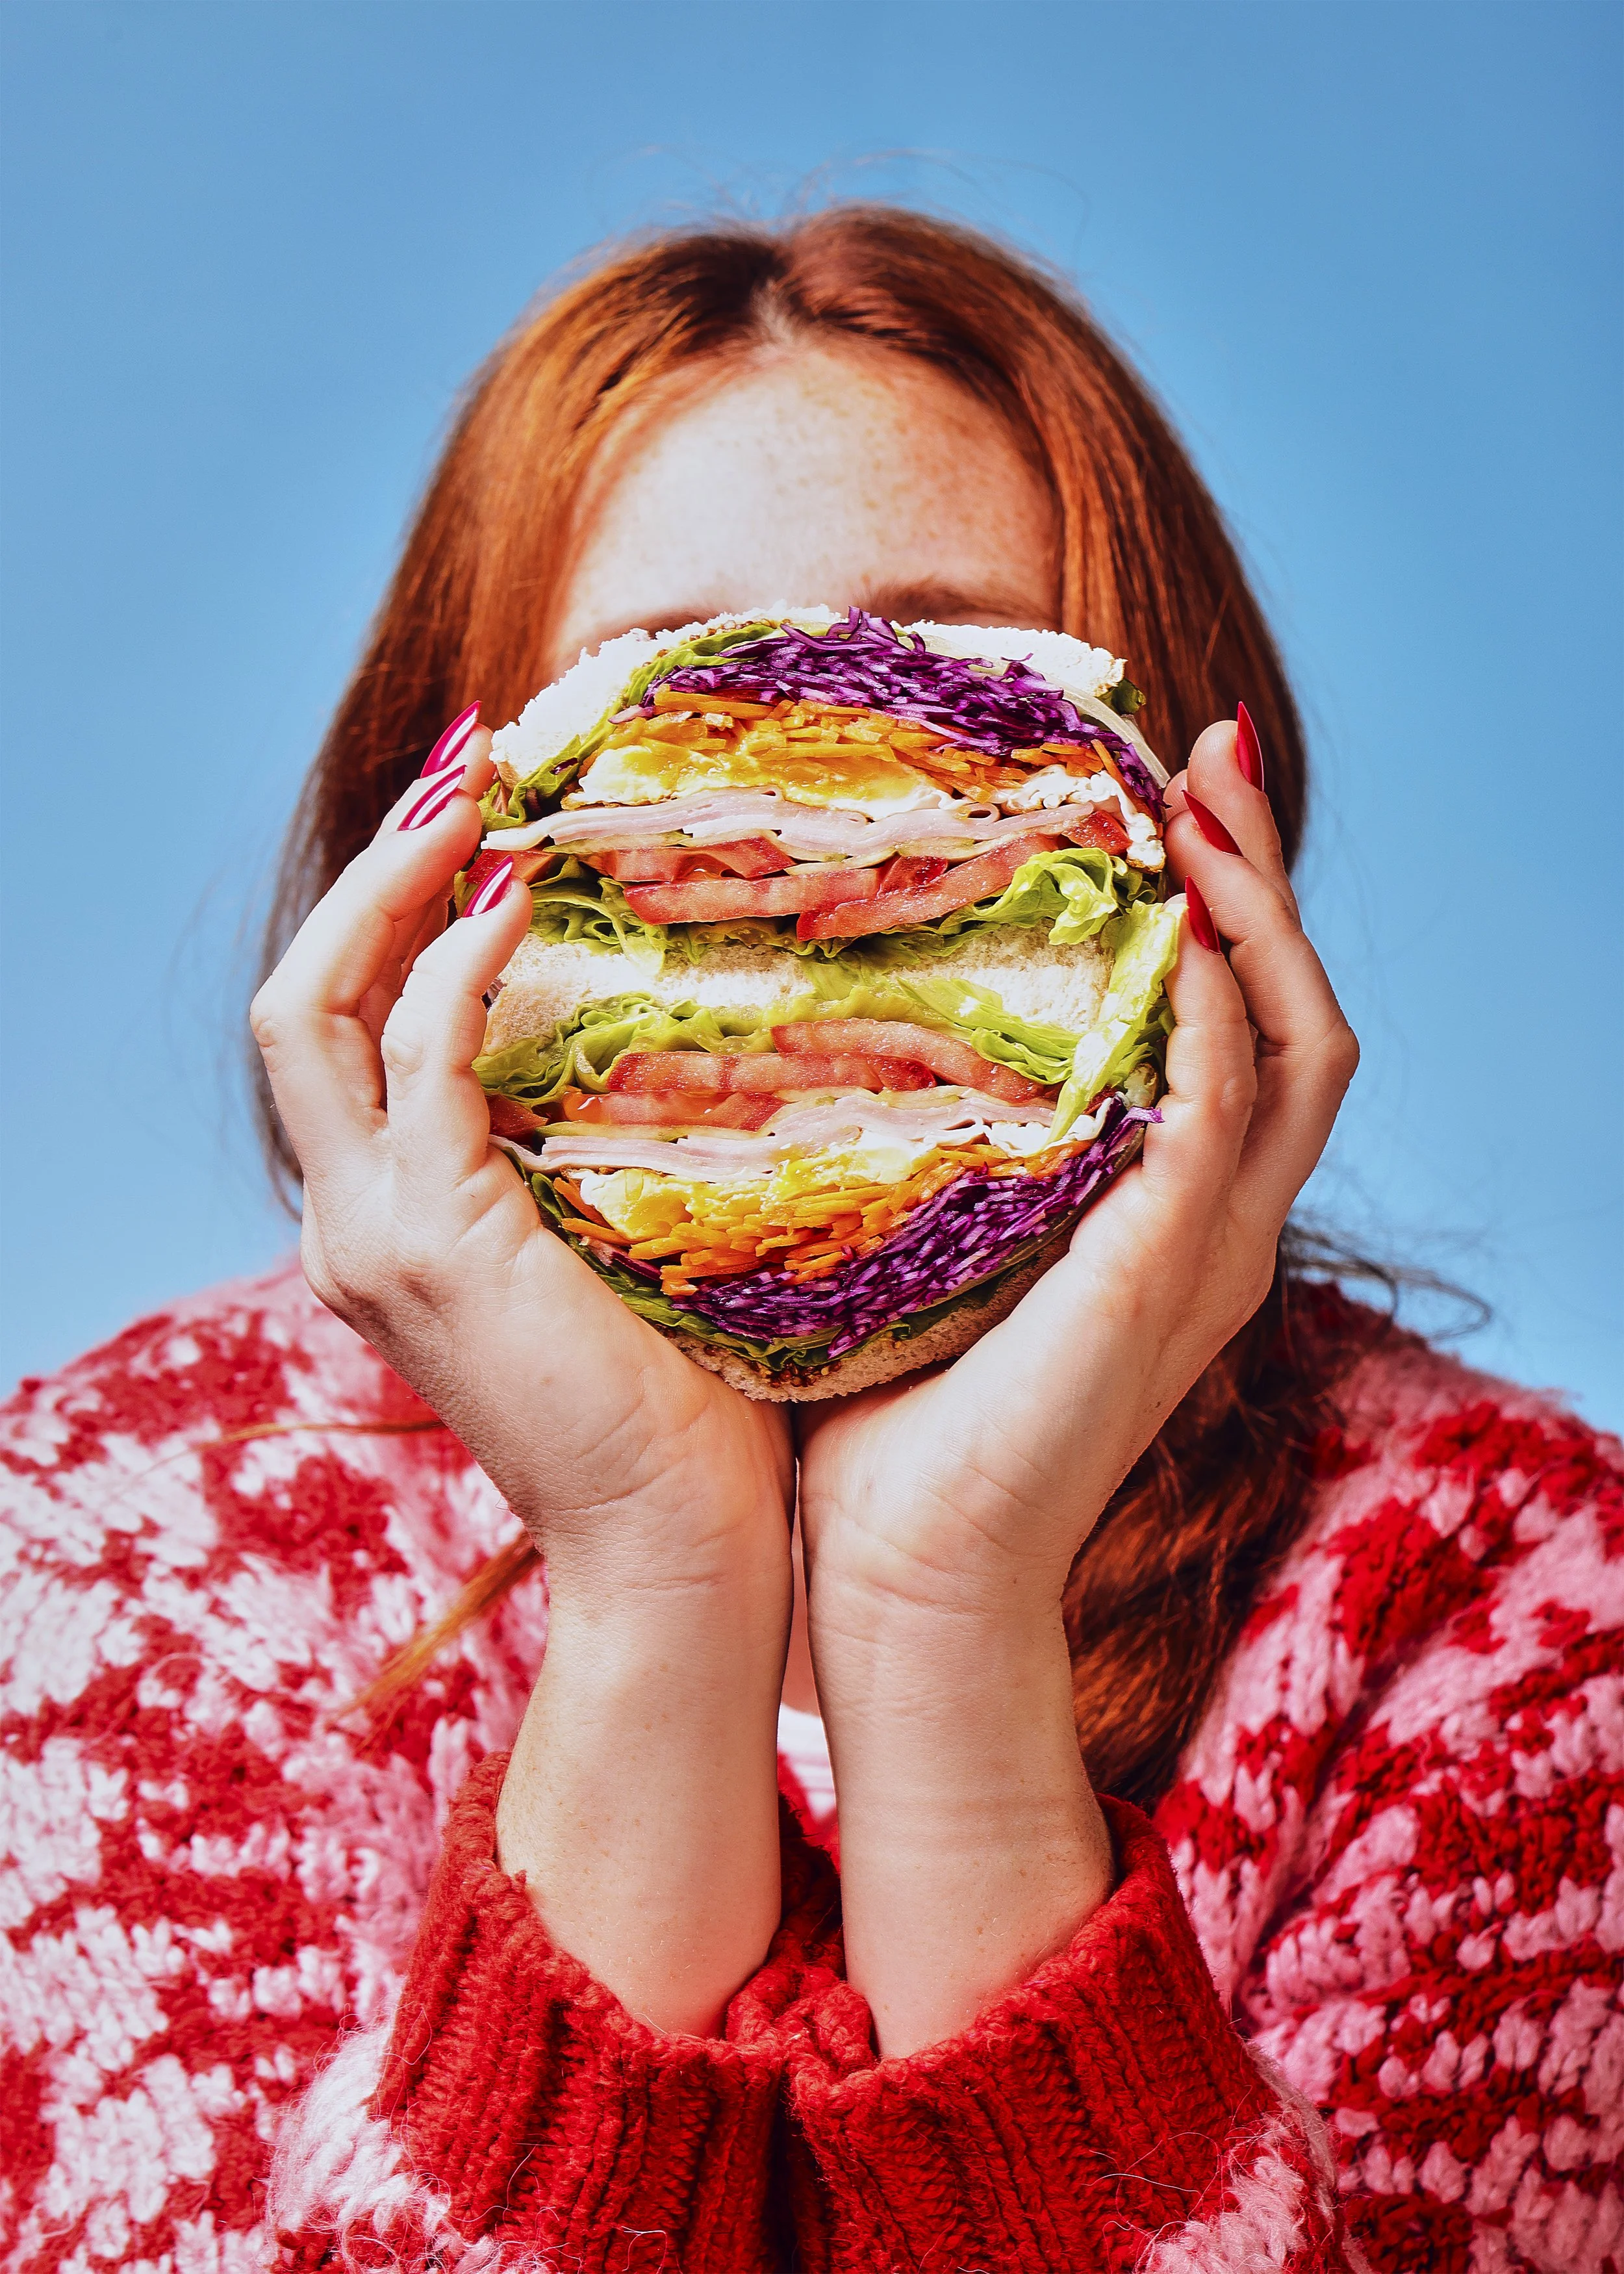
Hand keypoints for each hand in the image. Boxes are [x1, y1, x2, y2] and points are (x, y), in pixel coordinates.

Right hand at [251, 730, 794, 2032]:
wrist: (681, 1551)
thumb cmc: (681, 1406)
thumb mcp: (612, 1251)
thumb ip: (589, 1154)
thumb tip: (655, 1035)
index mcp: (389, 1228)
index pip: (344, 1032)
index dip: (389, 913)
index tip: (482, 816)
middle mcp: (350, 1226)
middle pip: (298, 1001)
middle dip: (370, 869)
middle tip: (469, 765)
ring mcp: (374, 1235)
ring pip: (317, 1011)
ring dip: (392, 886)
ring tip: (479, 795)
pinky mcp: (431, 1240)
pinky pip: (413, 1058)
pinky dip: (451, 966)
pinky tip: (519, 904)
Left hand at [794, 714, 1356, 2054]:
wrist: (896, 1571)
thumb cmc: (885, 1418)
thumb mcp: (921, 1239)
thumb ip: (929, 1139)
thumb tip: (839, 1025)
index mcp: (1165, 1218)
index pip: (1240, 1029)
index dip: (1222, 909)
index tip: (1156, 794)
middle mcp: (1215, 1227)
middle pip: (1303, 1013)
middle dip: (1261, 877)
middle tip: (1198, 754)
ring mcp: (1208, 1256)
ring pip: (1300, 1047)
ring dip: (1255, 913)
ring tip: (1190, 801)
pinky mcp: (1165, 1282)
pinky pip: (1221, 1118)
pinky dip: (1207, 1015)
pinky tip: (1166, 935)